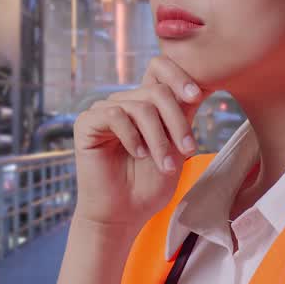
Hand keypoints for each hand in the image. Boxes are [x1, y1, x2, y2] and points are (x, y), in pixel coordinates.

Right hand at [71, 56, 211, 231]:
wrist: (123, 215)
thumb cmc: (150, 185)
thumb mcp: (176, 147)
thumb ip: (183, 116)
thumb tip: (199, 87)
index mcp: (145, 103)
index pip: (159, 68)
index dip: (179, 75)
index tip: (196, 96)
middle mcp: (124, 102)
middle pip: (157, 91)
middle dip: (177, 122)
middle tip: (188, 150)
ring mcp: (104, 110)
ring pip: (141, 107)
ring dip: (158, 139)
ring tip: (165, 165)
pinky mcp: (86, 123)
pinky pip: (114, 115)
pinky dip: (132, 137)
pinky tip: (138, 154)